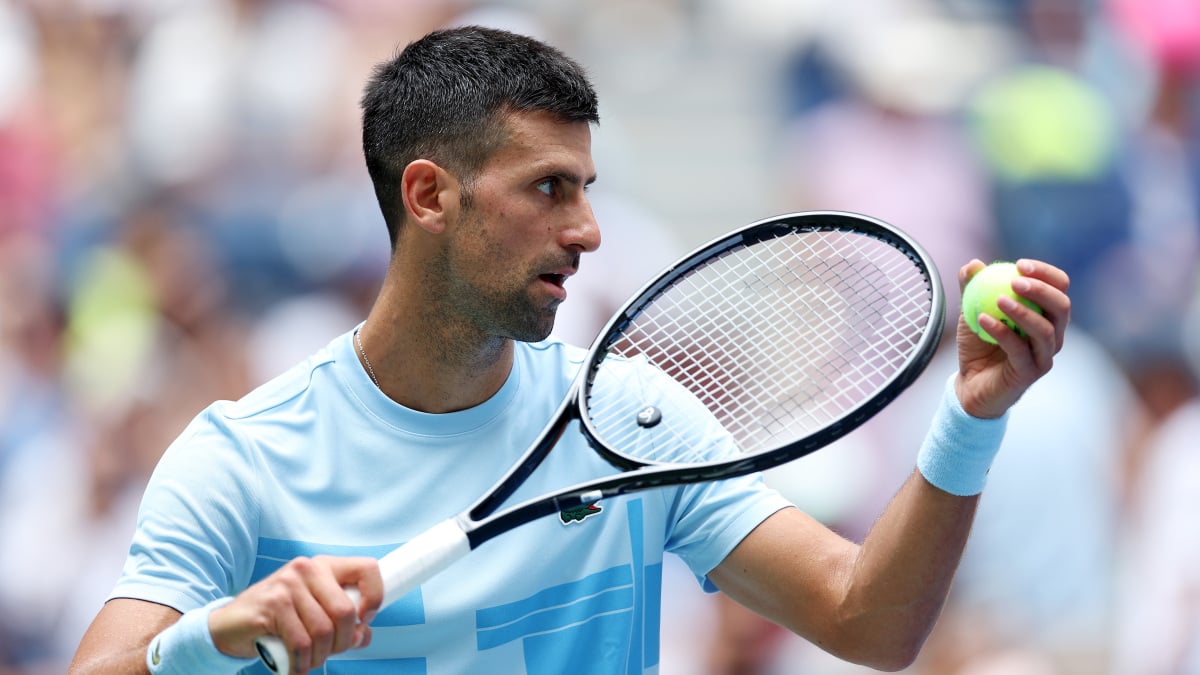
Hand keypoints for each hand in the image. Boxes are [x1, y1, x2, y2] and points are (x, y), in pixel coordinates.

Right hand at [207, 555, 383, 672]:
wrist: (229, 625)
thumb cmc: (277, 619)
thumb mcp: (313, 613)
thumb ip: (342, 622)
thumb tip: (364, 635)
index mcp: (323, 566)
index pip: (367, 569)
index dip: (375, 597)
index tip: (364, 620)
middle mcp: (306, 569)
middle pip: (345, 611)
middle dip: (343, 642)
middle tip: (330, 653)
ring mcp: (287, 585)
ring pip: (323, 631)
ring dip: (320, 657)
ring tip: (309, 662)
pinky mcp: (271, 606)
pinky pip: (300, 643)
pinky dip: (302, 664)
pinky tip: (296, 667)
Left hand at [954, 258, 1069, 418]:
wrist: (970, 384)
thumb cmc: (978, 344)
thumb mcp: (971, 311)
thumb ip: (972, 288)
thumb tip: (973, 265)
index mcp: (1046, 314)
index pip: (1059, 287)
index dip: (1045, 274)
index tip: (1020, 265)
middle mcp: (1052, 334)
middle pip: (1061, 307)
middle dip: (1042, 290)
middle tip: (1015, 281)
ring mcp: (1044, 356)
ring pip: (1045, 330)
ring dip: (1023, 312)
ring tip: (999, 300)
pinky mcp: (1030, 373)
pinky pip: (1020, 350)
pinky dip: (1002, 332)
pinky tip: (983, 320)